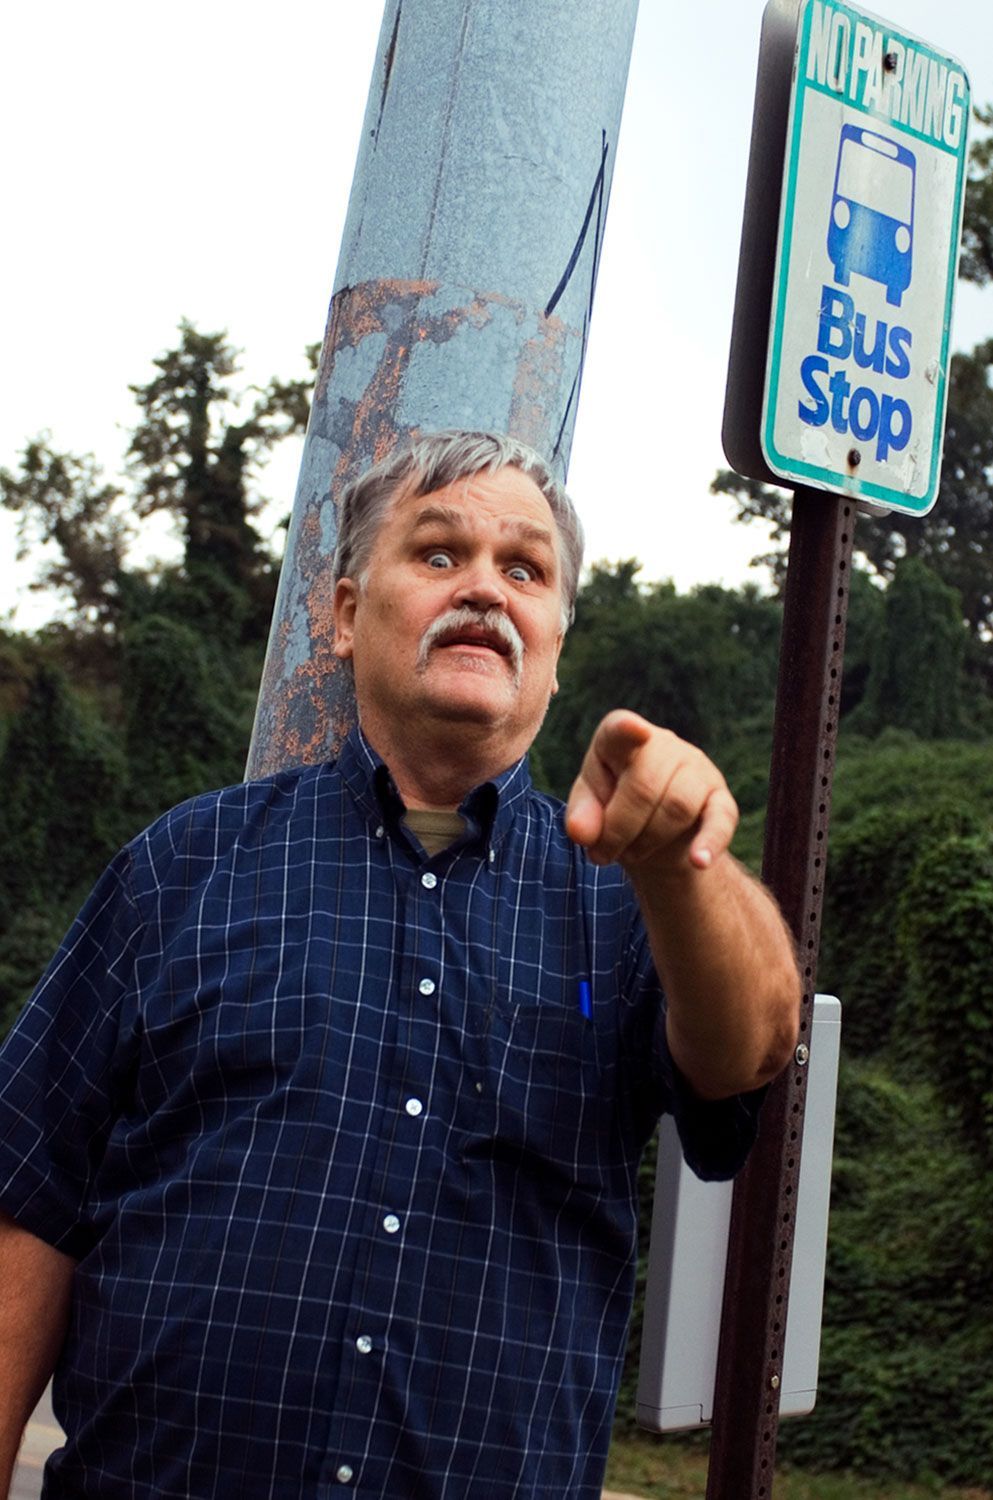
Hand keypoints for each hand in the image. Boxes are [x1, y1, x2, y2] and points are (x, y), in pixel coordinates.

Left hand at [564, 710, 738, 873]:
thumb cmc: (614, 809)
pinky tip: (699, 861)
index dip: (626, 730)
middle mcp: (664, 745)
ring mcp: (698, 769)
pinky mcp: (721, 800)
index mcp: (621, 740)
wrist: (654, 836)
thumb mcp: (588, 811)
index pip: (620, 730)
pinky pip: (720, 821)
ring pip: (678, 807)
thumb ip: (580, 817)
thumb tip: (581, 833)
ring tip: (633, 853)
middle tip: (603, 854)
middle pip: (644, 787)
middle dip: (619, 830)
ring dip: (649, 841)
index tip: (634, 729)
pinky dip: (709, 843)